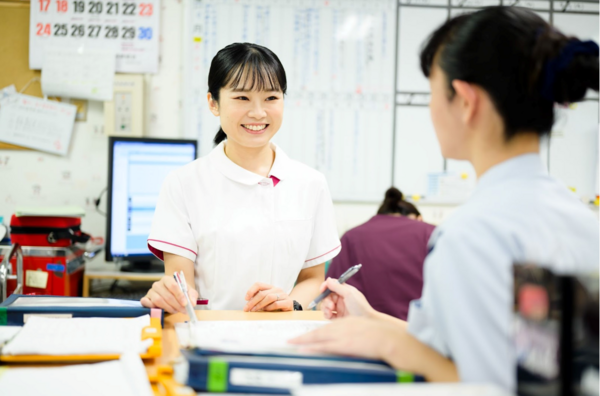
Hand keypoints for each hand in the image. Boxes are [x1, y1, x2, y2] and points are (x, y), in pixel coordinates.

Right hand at [140, 275, 197, 313]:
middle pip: (166, 295)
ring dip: (168, 308)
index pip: (173, 286)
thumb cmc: (180, 290)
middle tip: (183, 310)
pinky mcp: (146, 298)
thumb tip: (192, 303)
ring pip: (158, 300)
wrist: (171, 291)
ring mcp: (151, 291)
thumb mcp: (188, 290)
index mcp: (167, 279)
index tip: (185, 304)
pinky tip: (161, 310)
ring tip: (175, 310)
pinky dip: (153, 307)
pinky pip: (146, 303)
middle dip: (176, 305)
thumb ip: (192, 295)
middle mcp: (157, 284)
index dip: (179, 295)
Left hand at [244, 282, 292, 311]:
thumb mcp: (267, 300)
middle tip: (247, 308)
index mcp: (270, 287)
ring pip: (269, 297)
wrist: (291, 306)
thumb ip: (259, 299)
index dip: (251, 290)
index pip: (259, 284)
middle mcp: (276, 289)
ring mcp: (283, 295)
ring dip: (260, 305)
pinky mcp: (288, 302)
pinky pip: (276, 304)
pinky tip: (265, 311)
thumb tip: (248, 303)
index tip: (245, 298)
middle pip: (262, 293)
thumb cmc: (276, 303)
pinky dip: (269, 308)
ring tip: (254, 310)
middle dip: (253, 301)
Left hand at [288, 316, 403, 362]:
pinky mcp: (344, 344)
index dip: (313, 333)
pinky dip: (313, 348)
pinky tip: (304, 350)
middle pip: (318, 332)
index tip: (304, 337)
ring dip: (304, 341)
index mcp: (345, 323)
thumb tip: (345, 339)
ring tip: (292, 344)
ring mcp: (341, 336)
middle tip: (290, 340)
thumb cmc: (379, 335)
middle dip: (303, 337)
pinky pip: (324, 347)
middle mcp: (341, 327)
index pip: (325, 328)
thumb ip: (351, 333)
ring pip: (318, 338)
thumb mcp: (362, 329)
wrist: (387, 337)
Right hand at [319, 278, 373, 318]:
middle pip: (327, 296)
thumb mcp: (349, 294)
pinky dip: (326, 314)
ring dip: (325, 307)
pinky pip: (327, 314)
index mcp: (345, 291)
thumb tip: (328, 279)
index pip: (332, 285)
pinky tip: (330, 315)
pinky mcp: (337, 317)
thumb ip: (337, 286)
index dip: (326, 286)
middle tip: (331, 305)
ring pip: (326, 305)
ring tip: (330, 311)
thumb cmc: (360, 307)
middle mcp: (341, 299)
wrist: (366, 322)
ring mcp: (339, 308)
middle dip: (326, 300)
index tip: (322, 290)